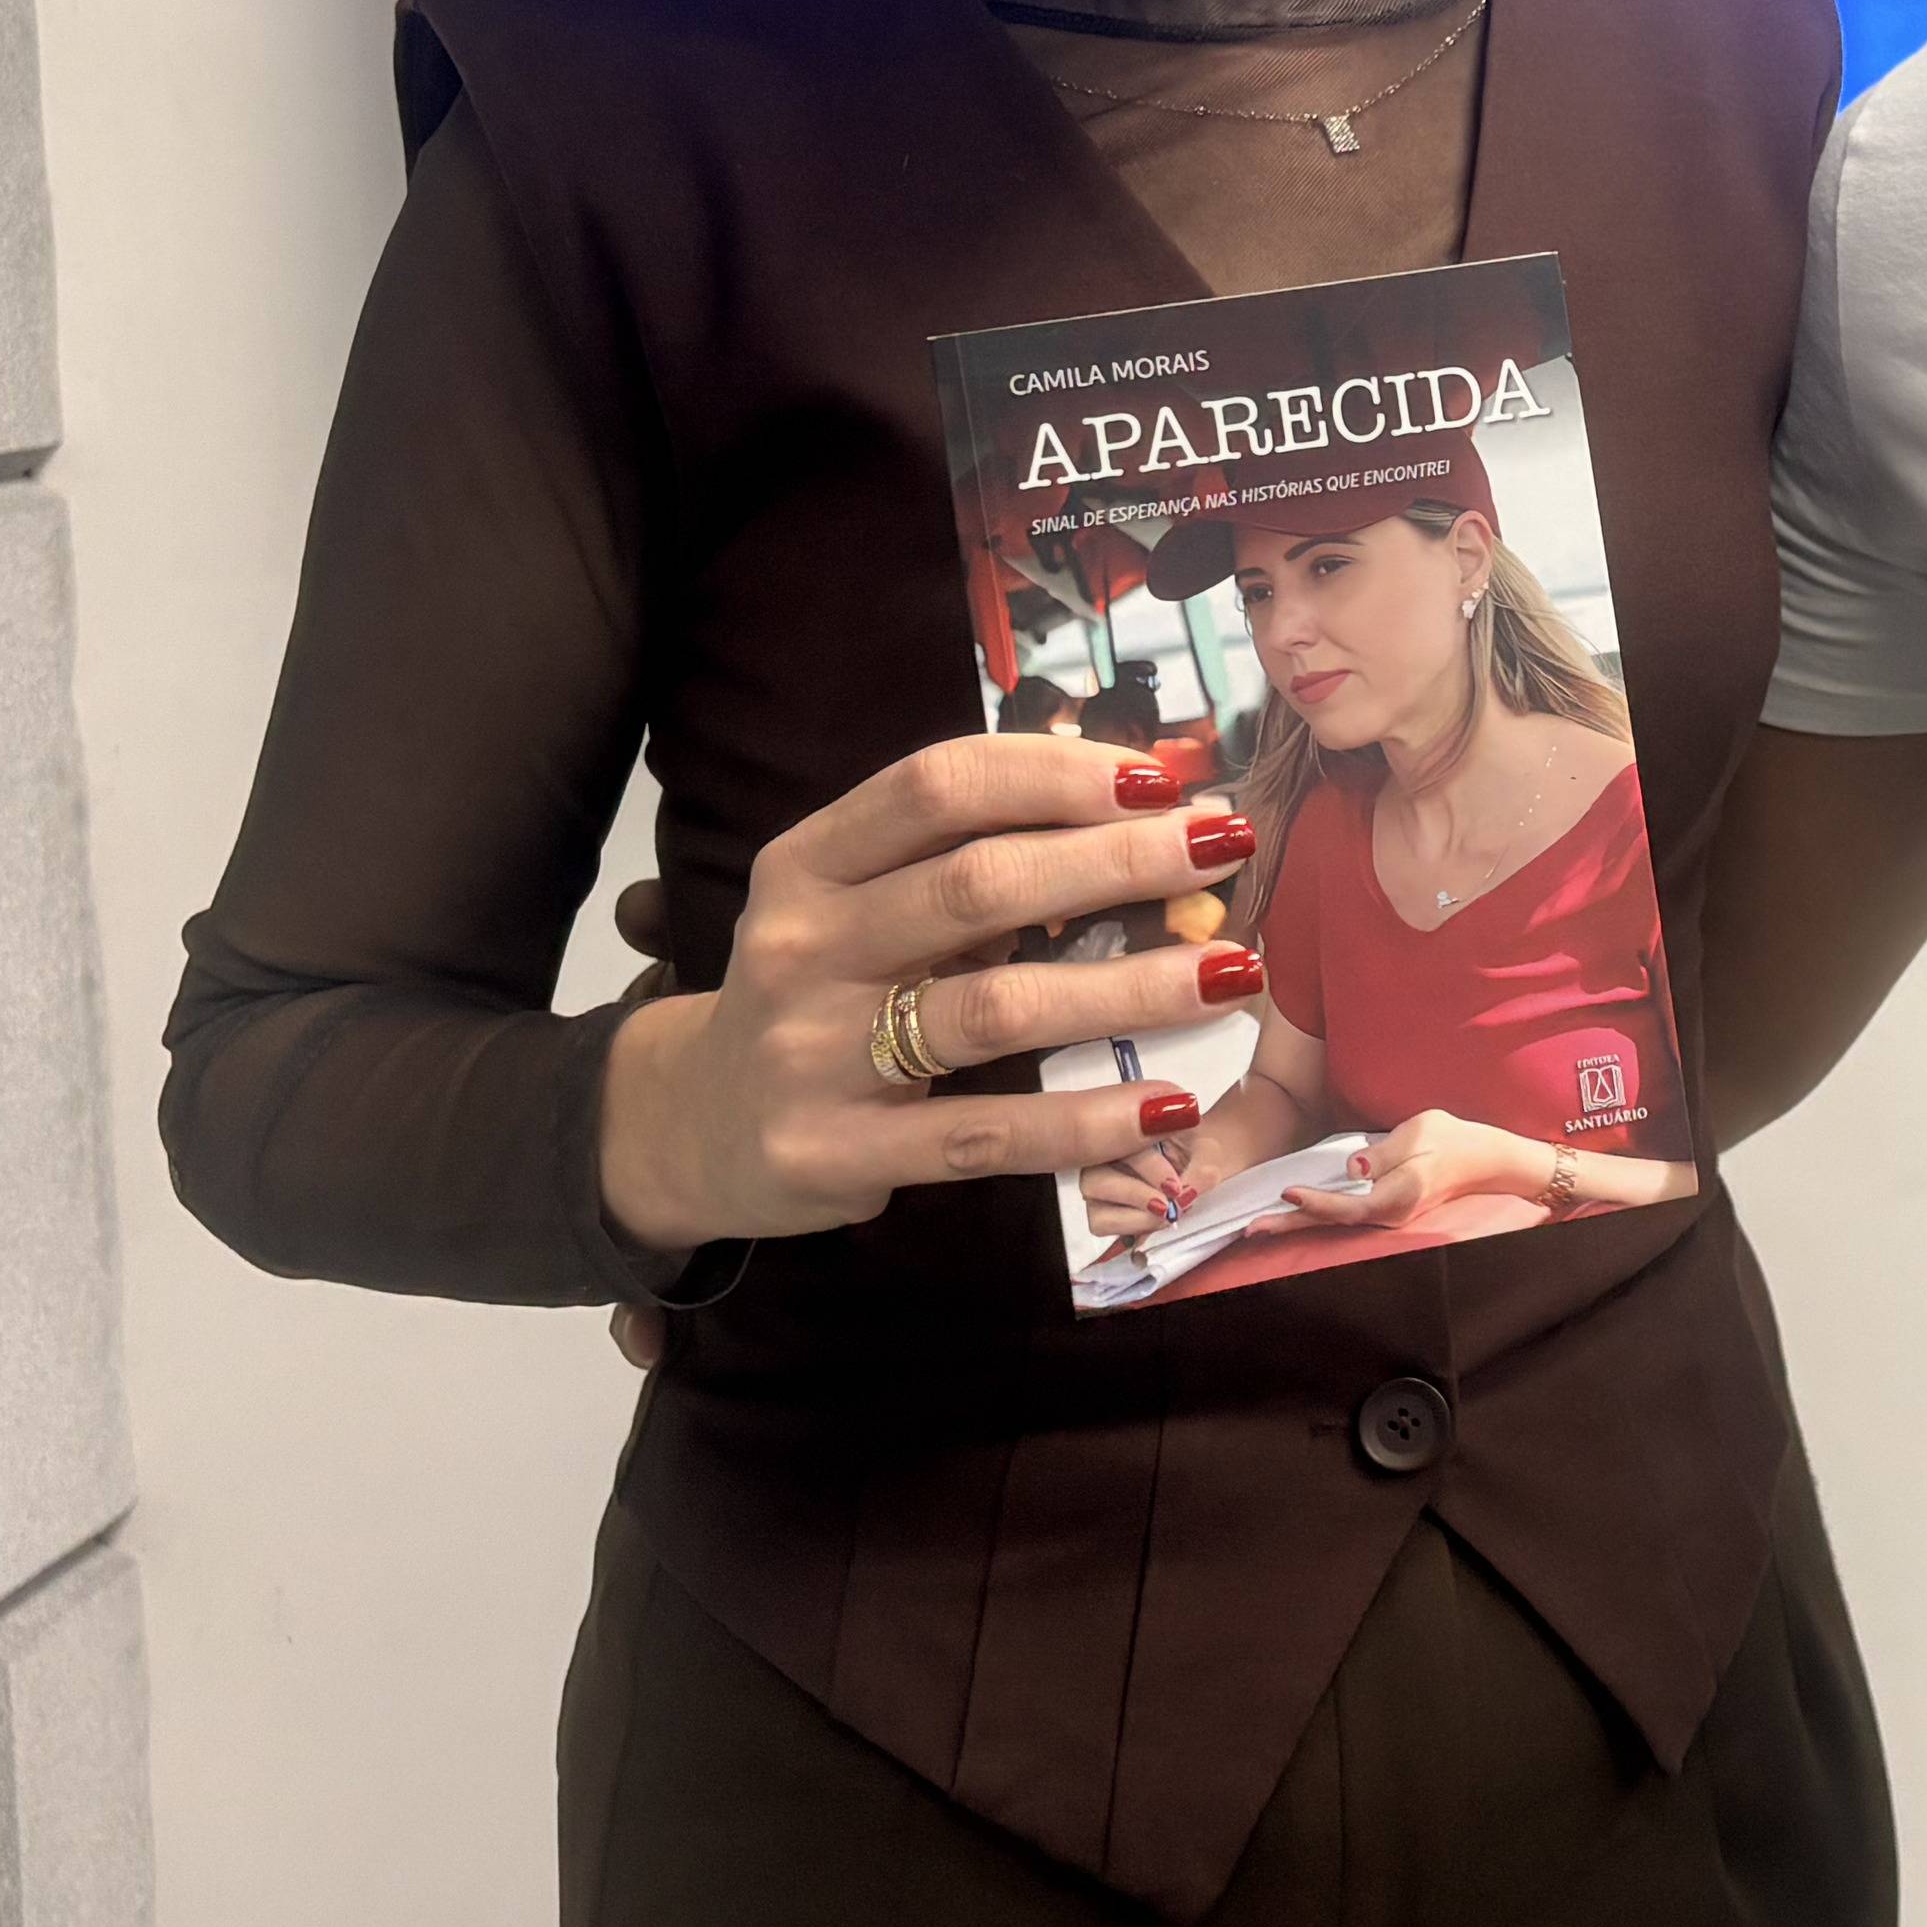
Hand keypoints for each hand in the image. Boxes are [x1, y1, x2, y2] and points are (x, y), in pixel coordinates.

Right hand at [592, 735, 1263, 1257]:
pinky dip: (1084, 1120)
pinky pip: (985, 1133)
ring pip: (995, 1008)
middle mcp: (804, 946)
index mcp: (808, 862)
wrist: (695, 1125)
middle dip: (1118, 859)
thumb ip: (956, 857)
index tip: (1162, 776)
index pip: (938, 787)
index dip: (1056, 772)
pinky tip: (1169, 1105)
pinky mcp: (837, 1154)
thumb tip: (1132, 801)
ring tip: (1231, 971)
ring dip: (1130, 986)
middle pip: (979, 884)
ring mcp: (814, 1055)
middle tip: (1225, 848)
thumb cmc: (817, 992)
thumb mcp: (850, 904)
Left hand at [1267, 1108, 1512, 1236]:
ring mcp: (1387, 1216)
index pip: (1349, 1205)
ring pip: (1336, 1222)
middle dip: (1291, 1225)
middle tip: (1251, 1228)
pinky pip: (1344, 1216)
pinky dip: (1316, 1215)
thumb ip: (1384, 1151)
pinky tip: (1294, 1214)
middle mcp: (1390, 1213)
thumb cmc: (1451, 1140)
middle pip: (1333, 1222)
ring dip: (1298, 1222)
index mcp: (1399, 1194)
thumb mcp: (1421, 1131)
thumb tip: (1353, 1167)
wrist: (1482, 1160)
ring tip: (1261, 1225)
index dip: (1317, 1202)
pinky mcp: (1384, 1210)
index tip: (1288, 1192)